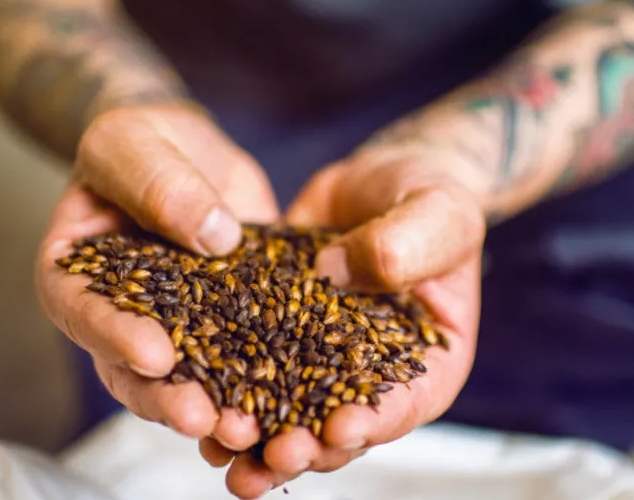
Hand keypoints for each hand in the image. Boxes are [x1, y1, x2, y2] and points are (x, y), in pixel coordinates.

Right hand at [35, 103, 278, 445]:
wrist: (188, 149)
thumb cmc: (143, 140)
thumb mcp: (135, 143)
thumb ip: (158, 182)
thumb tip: (212, 235)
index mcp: (76, 273)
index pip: (84, 312)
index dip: (115, 338)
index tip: (156, 356)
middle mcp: (122, 313)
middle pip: (133, 369)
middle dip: (168, 397)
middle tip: (206, 417)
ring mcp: (176, 325)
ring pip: (189, 377)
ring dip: (218, 406)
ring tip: (251, 428)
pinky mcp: (228, 323)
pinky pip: (243, 356)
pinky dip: (264, 380)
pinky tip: (294, 400)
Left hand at [201, 150, 485, 498]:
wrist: (386, 178)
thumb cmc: (433, 194)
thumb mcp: (440, 213)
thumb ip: (406, 246)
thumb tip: (336, 273)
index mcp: (428, 359)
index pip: (405, 403)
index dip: (373, 422)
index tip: (337, 430)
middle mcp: (370, 370)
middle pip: (339, 424)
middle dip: (305, 445)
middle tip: (273, 455)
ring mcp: (321, 355)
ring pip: (288, 408)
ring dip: (257, 436)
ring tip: (225, 448)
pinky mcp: (278, 330)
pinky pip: (248, 362)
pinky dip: (223, 385)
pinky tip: (194, 404)